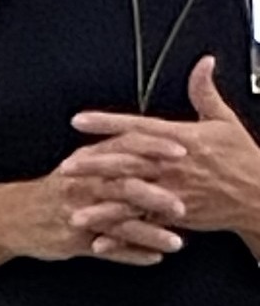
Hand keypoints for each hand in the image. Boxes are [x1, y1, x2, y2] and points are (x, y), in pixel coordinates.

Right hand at [0, 132, 193, 263]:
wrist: (11, 217)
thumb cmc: (58, 188)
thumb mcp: (82, 162)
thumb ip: (117, 152)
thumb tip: (160, 139)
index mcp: (89, 160)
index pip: (126, 147)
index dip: (155, 148)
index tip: (184, 152)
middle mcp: (82, 184)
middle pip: (124, 186)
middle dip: (156, 197)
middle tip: (184, 207)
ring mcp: (77, 214)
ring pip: (119, 224)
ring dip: (149, 234)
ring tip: (177, 243)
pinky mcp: (72, 241)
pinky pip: (107, 251)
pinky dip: (131, 256)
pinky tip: (154, 259)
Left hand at [74, 57, 259, 255]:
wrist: (258, 193)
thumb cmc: (241, 157)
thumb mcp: (225, 121)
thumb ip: (205, 93)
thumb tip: (203, 63)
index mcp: (182, 139)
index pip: (138, 127)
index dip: (107, 122)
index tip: (79, 120)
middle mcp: (174, 165)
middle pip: (128, 163)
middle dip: (95, 164)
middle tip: (66, 166)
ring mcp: (173, 192)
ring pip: (131, 198)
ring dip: (101, 206)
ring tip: (73, 210)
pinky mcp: (176, 216)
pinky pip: (144, 227)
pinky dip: (122, 237)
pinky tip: (99, 242)